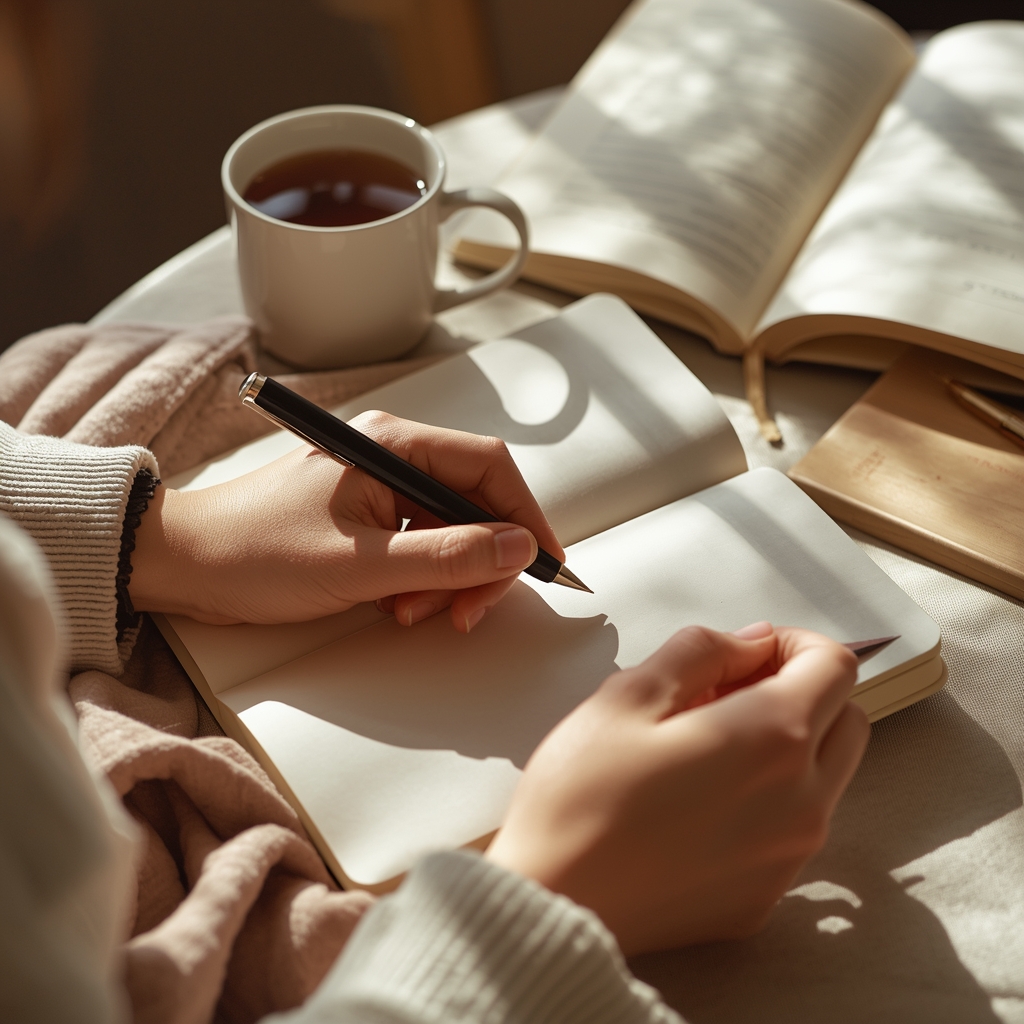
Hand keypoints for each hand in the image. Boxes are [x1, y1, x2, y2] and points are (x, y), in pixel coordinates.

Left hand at [129, 412, 563, 630]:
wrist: (185, 566)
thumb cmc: (256, 552)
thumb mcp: (362, 564)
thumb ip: (446, 556)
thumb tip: (518, 548)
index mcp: (392, 446)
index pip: (488, 468)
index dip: (527, 515)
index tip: (546, 563)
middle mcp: (391, 459)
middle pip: (474, 504)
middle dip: (481, 561)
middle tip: (468, 610)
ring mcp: (379, 491)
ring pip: (450, 533)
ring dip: (448, 579)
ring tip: (415, 613)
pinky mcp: (367, 521)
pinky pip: (420, 549)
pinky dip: (422, 583)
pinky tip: (395, 607)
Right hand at [486, 622, 867, 954]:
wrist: (550, 902)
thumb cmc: (578, 798)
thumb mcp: (627, 694)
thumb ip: (702, 651)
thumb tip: (752, 643)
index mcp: (771, 738)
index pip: (836, 667)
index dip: (796, 643)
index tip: (750, 650)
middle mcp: (800, 800)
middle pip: (847, 720)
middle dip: (800, 691)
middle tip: (727, 691)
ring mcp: (788, 857)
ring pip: (828, 777)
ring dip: (789, 745)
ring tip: (707, 745)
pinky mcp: (766, 897)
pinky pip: (794, 830)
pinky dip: (769, 800)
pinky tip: (699, 801)